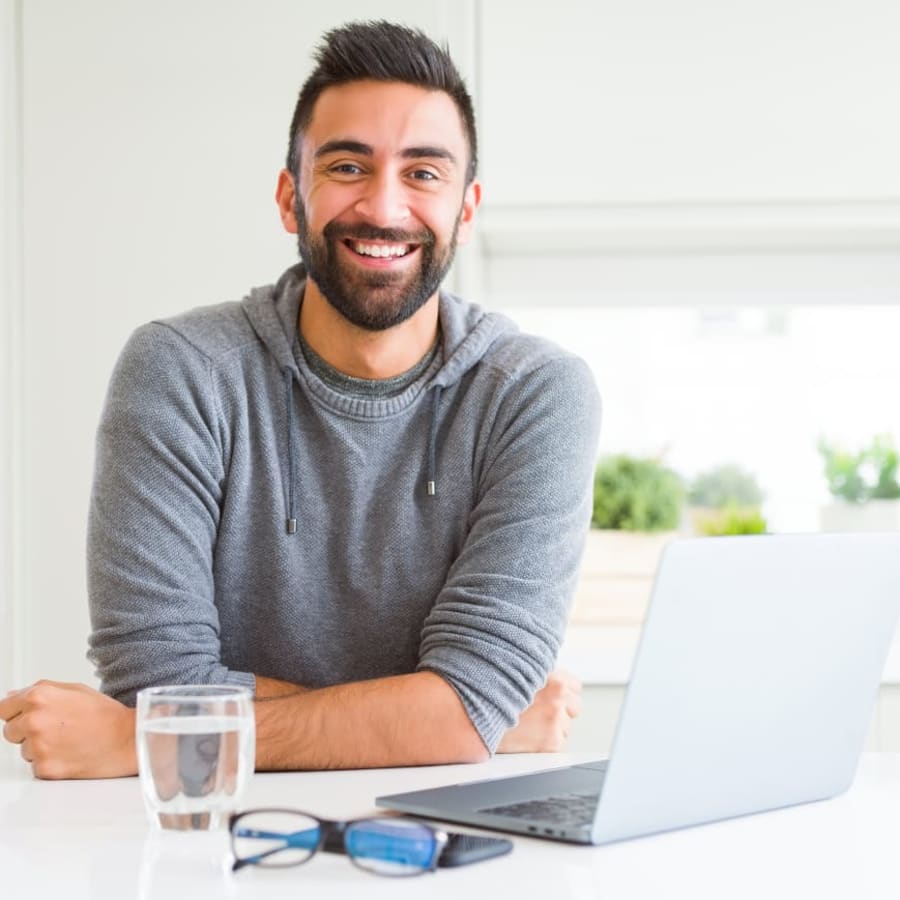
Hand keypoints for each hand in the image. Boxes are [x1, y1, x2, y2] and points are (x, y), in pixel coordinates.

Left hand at [0, 680, 136, 778]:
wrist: (127, 739)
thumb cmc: (106, 714)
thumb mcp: (76, 689)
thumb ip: (40, 690)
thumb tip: (12, 697)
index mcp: (39, 697)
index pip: (3, 708)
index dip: (17, 712)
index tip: (28, 716)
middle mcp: (34, 720)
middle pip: (10, 731)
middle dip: (27, 731)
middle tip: (56, 729)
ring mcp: (37, 746)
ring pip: (24, 750)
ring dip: (39, 748)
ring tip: (68, 741)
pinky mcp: (44, 769)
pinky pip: (35, 767)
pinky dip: (50, 763)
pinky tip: (70, 753)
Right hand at [496, 669, 581, 753]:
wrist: (474, 718)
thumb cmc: (489, 694)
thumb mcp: (514, 670)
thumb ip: (536, 672)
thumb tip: (545, 676)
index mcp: (552, 675)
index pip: (575, 686)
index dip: (560, 691)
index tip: (549, 695)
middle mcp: (558, 696)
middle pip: (575, 707)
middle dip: (561, 710)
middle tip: (538, 711)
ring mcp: (556, 719)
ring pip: (566, 727)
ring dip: (552, 727)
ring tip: (527, 724)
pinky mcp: (552, 741)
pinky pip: (558, 743)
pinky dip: (545, 742)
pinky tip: (526, 735)